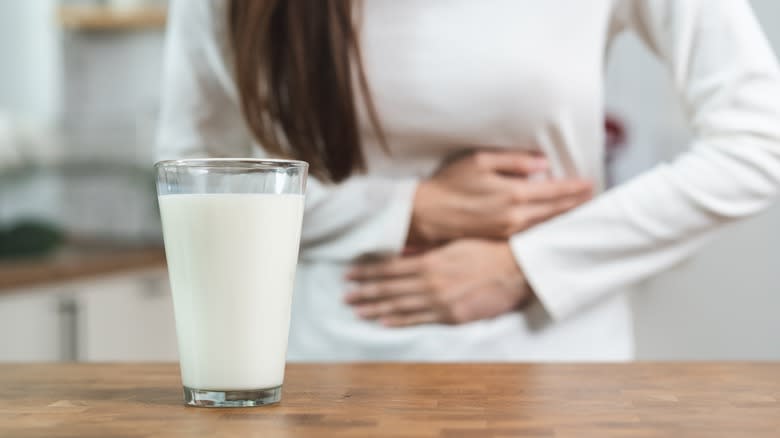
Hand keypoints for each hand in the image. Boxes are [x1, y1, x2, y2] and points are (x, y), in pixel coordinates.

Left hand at [345, 239, 531, 326]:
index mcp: (429, 261)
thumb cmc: (488, 250)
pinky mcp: (452, 316)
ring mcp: (440, 301)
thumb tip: (402, 247)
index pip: (389, 268)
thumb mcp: (454, 242)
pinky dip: (400, 321)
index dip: (367, 272)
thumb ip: (426, 247)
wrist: (517, 268)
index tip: (349, 274)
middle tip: (345, 296)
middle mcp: (430, 282)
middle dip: (364, 292)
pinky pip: (420, 320)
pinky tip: (384, 323)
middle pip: (389, 288)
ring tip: (357, 311)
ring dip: (376, 309)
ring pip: (400, 306)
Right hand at [408, 150, 592, 244]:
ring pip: (545, 225)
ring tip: (578, 212)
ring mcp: (508, 231)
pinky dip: (545, 228)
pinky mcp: (500, 239)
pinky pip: (530, 233)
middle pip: (555, 211)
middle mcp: (515, 216)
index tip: (591, 184)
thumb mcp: (480, 161)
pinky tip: (552, 225)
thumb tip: (542, 164)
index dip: (574, 187)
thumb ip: (514, 161)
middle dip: (575, 205)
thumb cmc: (450, 183)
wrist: (427, 214)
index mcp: (513, 194)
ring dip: (563, 218)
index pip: (554, 191)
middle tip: (593, 200)